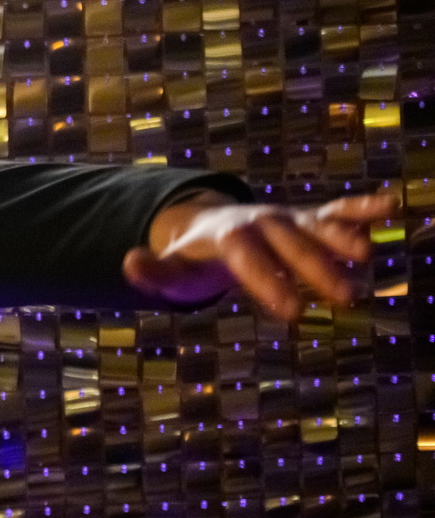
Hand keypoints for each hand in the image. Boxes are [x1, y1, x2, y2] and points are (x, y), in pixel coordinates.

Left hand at [123, 189, 395, 321]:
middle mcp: (261, 222)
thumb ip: (154, 272)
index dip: (269, 281)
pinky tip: (391, 204)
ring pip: (316, 226)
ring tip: (367, 257)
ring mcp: (287, 219)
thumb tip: (127, 262)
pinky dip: (360, 207)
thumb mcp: (171, 269)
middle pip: (289, 243)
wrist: (209, 229)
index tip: (292, 313)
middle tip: (345, 299)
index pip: (248, 258)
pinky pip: (335, 210)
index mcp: (228, 237)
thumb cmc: (192, 258)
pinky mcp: (308, 219)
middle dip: (315, 268)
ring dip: (342, 239)